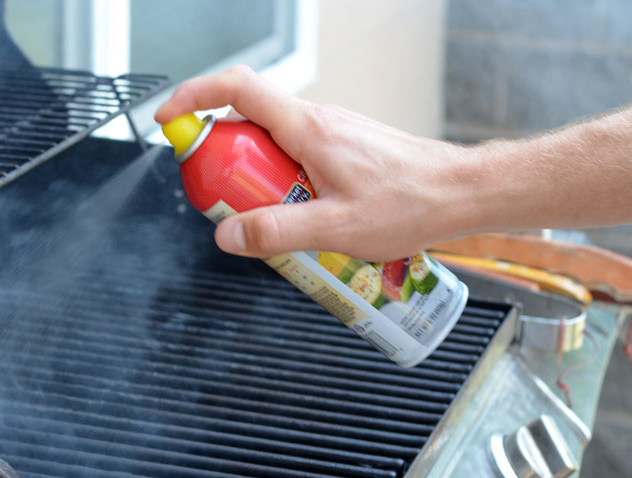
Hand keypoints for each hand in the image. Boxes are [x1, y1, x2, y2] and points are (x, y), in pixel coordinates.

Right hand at [155, 66, 481, 260]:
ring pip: (274, 144)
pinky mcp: (345, 149)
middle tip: (226, 204)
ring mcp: (333, 133)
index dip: (193, 97)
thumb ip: (278, 231)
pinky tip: (306, 219)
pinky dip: (286, 182)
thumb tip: (227, 235)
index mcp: (308, 128)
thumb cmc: (412, 204)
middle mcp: (318, 122)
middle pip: (248, 123)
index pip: (237, 89)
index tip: (169, 122)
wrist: (462, 194)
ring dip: (259, 178)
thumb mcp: (336, 229)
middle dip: (225, 161)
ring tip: (273, 222)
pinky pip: (299, 157)